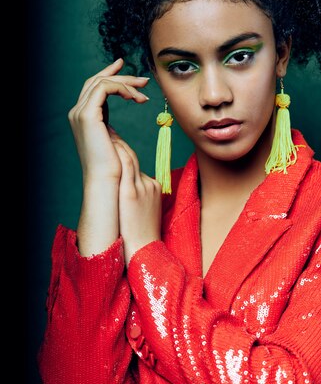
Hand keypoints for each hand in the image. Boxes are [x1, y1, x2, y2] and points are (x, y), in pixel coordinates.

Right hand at [68, 58, 149, 182]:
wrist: (106, 180)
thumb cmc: (113, 167)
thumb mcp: (111, 141)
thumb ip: (109, 128)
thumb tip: (114, 124)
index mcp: (83, 118)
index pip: (94, 88)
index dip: (109, 75)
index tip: (124, 66)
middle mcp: (77, 113)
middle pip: (96, 81)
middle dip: (120, 75)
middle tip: (143, 79)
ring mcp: (79, 113)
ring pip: (102, 82)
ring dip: (126, 83)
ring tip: (145, 91)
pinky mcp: (87, 115)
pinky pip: (105, 88)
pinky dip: (122, 88)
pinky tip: (135, 97)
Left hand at [111, 129, 161, 264]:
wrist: (145, 251)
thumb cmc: (142, 236)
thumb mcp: (145, 211)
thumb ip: (136, 196)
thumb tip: (123, 187)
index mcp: (153, 188)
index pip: (136, 164)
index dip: (123, 151)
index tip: (113, 142)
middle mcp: (149, 184)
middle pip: (132, 157)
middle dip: (118, 143)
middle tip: (106, 131)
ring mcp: (141, 188)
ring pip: (128, 158)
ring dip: (115, 143)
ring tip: (103, 133)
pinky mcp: (131, 194)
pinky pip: (125, 167)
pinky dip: (116, 153)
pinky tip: (107, 145)